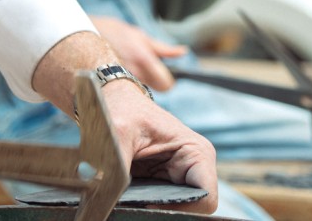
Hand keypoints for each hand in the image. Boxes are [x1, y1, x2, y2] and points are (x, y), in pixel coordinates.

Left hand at [31, 31, 217, 213]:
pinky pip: (164, 206)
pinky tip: (131, 198)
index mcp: (196, 152)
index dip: (181, 208)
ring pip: (178, 209)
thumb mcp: (117, 133)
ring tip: (131, 198)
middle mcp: (196, 167)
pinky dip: (149, 206)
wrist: (115, 102)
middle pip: (193, 208)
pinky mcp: (168, 184)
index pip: (206, 198)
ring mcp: (183, 177)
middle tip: (137, 204)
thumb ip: (116, 167)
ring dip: (156, 208)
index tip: (149, 204)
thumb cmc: (121, 110)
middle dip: (166, 209)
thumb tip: (106, 196)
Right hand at [90, 16, 187, 90]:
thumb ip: (162, 48)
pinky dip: (120, 91)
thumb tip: (183, 52)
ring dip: (133, 88)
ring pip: (136, 96)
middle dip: (148, 85)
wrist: (75, 35)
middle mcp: (132, 75)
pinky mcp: (105, 92)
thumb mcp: (137, 35)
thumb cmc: (109, 31)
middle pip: (151, 93)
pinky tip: (111, 79)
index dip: (166, 80)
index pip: (166, 85)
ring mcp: (118, 85)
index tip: (160, 75)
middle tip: (137, 72)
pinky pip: (122, 98)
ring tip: (122, 73)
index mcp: (143, 59)